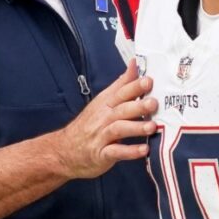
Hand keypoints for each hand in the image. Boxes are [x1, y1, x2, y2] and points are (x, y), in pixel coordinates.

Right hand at [54, 59, 157, 178]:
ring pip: (119, 128)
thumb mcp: (103, 101)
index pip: (121, 92)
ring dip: (136, 127)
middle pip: (122, 109)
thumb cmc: (90, 124)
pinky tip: (144, 150)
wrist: (65, 150)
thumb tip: (135, 64)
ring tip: (152, 126)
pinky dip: (130, 151)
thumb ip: (121, 84)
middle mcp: (104, 118)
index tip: (149, 80)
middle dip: (138, 105)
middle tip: (154, 103)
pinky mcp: (102, 154)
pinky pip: (116, 152)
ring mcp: (102, 136)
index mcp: (105, 103)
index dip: (134, 86)